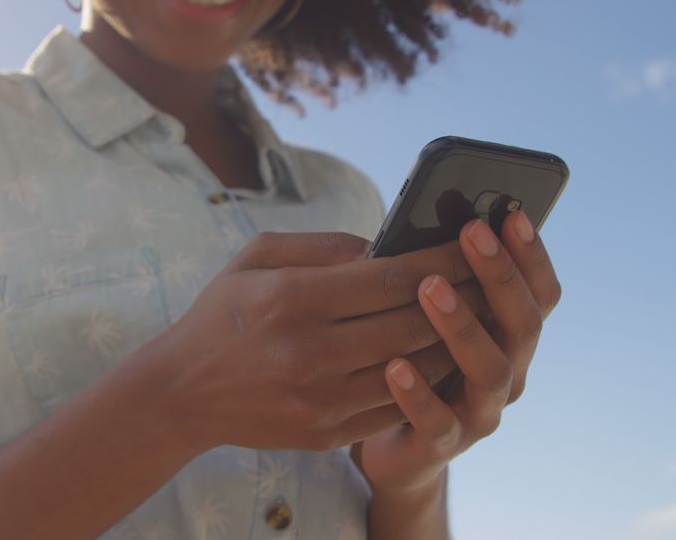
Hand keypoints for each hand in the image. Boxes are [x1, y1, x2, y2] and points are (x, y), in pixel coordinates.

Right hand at [157, 231, 487, 453]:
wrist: (183, 393)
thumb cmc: (225, 314)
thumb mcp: (257, 258)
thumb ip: (324, 244)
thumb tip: (388, 244)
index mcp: (292, 299)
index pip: (392, 277)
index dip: (443, 260)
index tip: (473, 243)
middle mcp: (309, 351)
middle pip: (414, 322)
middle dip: (462, 295)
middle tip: (492, 275)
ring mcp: (321, 399)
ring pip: (416, 367)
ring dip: (455, 339)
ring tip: (478, 314)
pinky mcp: (328, 432)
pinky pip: (398, 403)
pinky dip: (428, 378)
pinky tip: (442, 355)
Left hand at [353, 211, 561, 494]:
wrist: (397, 447)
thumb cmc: (416, 363)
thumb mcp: (431, 319)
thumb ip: (439, 281)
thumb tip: (426, 218)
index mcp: (510, 338)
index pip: (539, 294)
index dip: (531, 255)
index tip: (513, 214)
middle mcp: (509, 373)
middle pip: (522, 324)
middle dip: (500, 274)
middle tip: (473, 233)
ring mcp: (481, 412)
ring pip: (490, 370)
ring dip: (463, 325)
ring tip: (429, 287)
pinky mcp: (444, 444)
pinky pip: (437, 421)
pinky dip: (418, 393)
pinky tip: (394, 365)